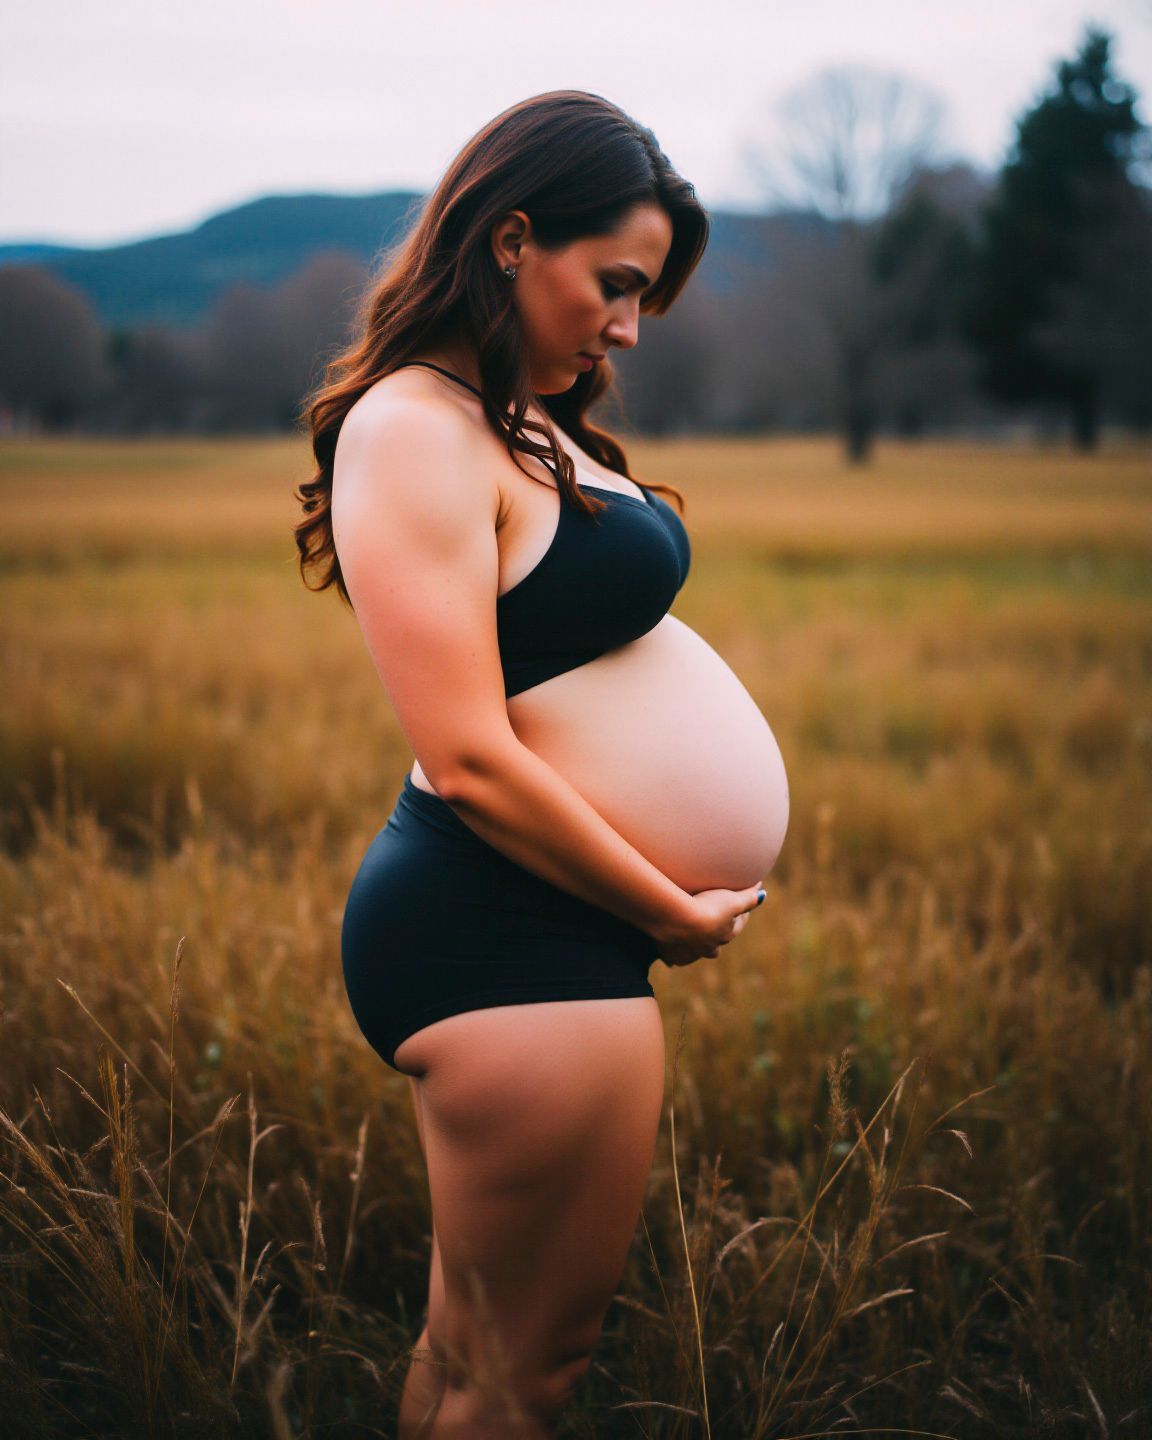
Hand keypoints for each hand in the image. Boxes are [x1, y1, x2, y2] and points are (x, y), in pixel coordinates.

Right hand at [650, 883, 765, 967]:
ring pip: (695, 953)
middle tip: (709, 926)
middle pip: (715, 948)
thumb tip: (763, 895)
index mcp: (725, 935)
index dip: (738, 917)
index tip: (737, 909)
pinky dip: (674, 952)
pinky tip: (669, 947)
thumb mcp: (732, 900)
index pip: (736, 927)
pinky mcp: (672, 956)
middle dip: (714, 939)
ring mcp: (690, 954)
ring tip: (687, 936)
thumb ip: (748, 898)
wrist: (677, 919)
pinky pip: (674, 958)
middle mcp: (709, 948)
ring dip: (693, 946)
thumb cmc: (707, 907)